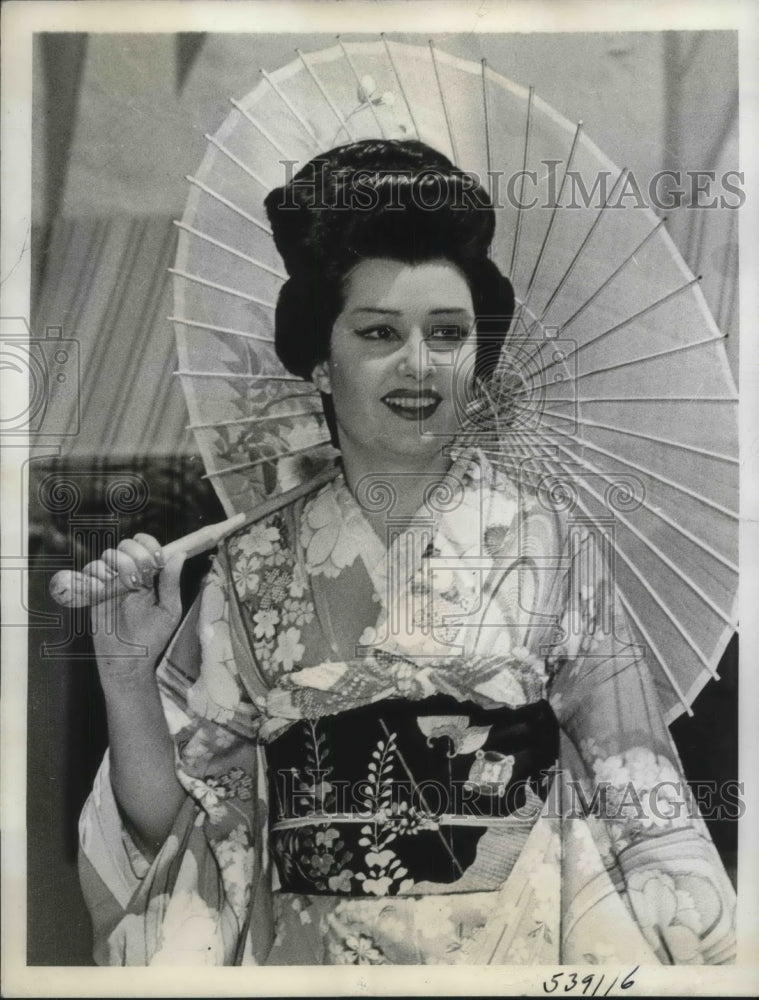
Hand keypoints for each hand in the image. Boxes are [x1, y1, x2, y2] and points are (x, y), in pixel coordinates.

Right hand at [85, 533, 185, 674]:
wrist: (129, 661)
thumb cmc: (152, 637)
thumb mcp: (169, 610)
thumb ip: (171, 582)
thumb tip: (180, 554)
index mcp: (149, 576)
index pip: (146, 546)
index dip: (149, 545)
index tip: (156, 560)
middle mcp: (128, 575)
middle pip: (125, 546)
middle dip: (134, 556)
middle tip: (140, 579)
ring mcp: (109, 583)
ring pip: (106, 556)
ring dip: (116, 567)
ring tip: (124, 588)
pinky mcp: (92, 594)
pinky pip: (87, 574)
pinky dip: (95, 578)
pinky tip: (104, 592)